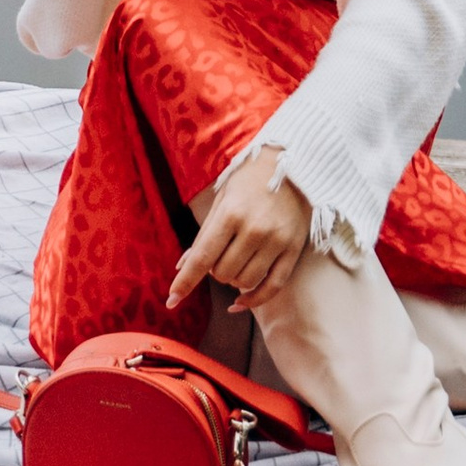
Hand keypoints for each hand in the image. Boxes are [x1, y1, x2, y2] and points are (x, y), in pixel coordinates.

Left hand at [167, 152, 311, 311]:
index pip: (203, 257)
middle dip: (214, 270)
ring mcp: (276, 241)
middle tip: (219, 253)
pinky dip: (254, 300)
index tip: (171, 301)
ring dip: (232, 279)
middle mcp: (255, 230)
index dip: (185, 281)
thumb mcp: (222, 199)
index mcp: (231, 213)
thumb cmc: (249, 180)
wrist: (292, 164)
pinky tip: (240, 302)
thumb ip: (204, 234)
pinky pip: (272, 287)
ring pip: (244, 282)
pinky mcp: (294, 250)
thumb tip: (181, 266)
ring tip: (235, 260)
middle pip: (223, 273)